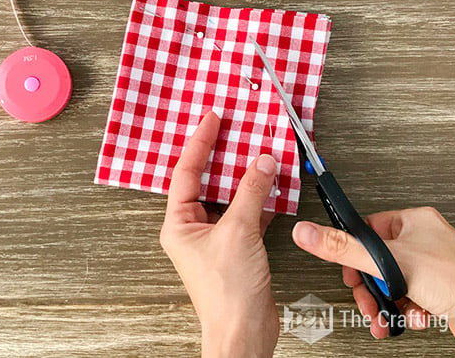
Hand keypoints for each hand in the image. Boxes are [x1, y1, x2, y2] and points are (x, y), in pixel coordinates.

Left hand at [160, 111, 278, 357]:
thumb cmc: (227, 293)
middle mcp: (193, 229)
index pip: (186, 173)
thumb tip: (261, 163)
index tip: (212, 120)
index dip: (200, 143)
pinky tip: (275, 186)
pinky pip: (247, 214)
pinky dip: (261, 200)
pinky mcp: (237, 247)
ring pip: (230, 197)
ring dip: (247, 179)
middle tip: (236, 130)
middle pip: (208, 182)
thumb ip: (251, 192)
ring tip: (260, 154)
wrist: (245, 332)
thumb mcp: (238, 231)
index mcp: (179, 224)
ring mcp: (216, 238)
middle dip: (224, 158)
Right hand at [292, 207, 454, 355]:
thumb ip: (344, 248)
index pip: (369, 229)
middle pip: (377, 261)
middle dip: (370, 286)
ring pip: (390, 284)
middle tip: (367, 297)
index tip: (347, 269)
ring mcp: (430, 267)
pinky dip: (403, 311)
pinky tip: (410, 317)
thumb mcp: (390, 261)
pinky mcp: (436, 291)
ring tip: (384, 315)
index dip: (354, 252)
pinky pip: (406, 298)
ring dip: (384, 303)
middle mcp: (422, 241)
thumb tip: (307, 232)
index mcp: (413, 221)